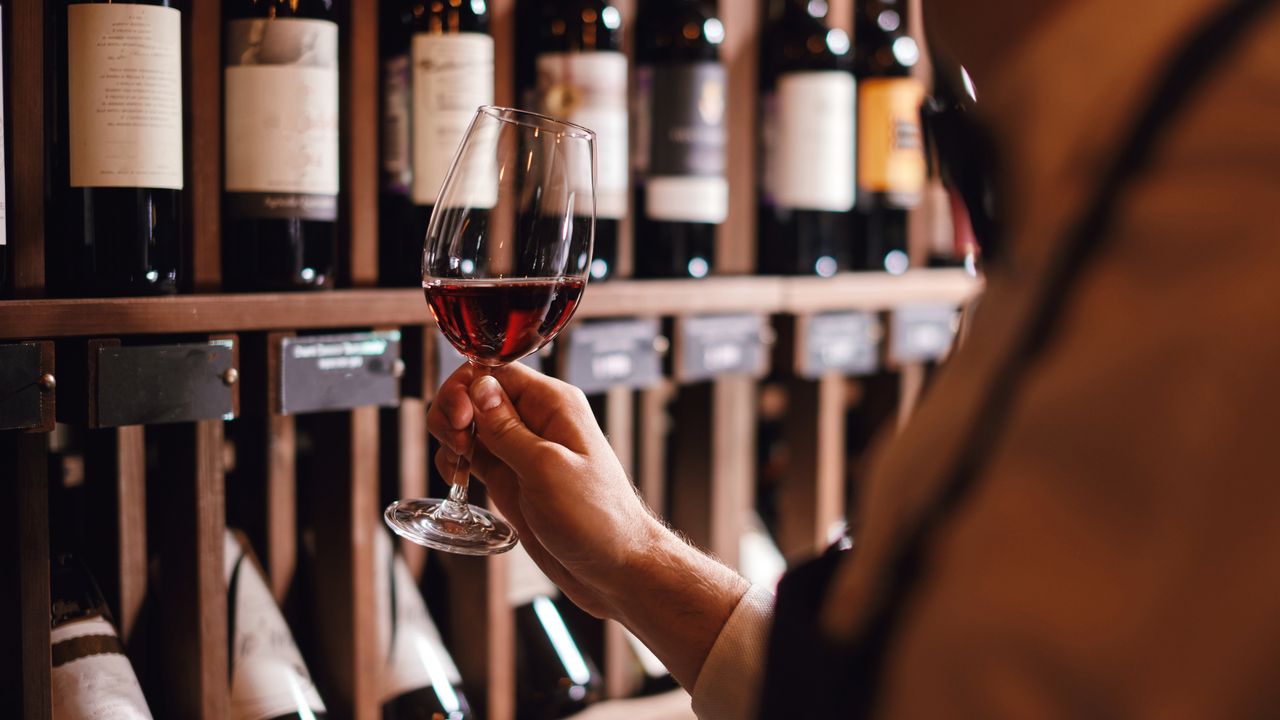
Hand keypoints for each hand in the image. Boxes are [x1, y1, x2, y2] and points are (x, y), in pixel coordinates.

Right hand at [427, 362, 665, 618]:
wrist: (614, 569)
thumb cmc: (597, 520)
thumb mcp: (547, 469)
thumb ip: (507, 429)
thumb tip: (479, 387)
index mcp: (554, 406)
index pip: (497, 372)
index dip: (467, 387)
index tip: (459, 418)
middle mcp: (537, 422)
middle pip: (477, 394)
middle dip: (454, 411)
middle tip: (456, 443)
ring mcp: (521, 451)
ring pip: (470, 425)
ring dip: (451, 436)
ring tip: (456, 463)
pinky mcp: (511, 479)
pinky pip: (473, 456)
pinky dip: (455, 462)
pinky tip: (456, 477)